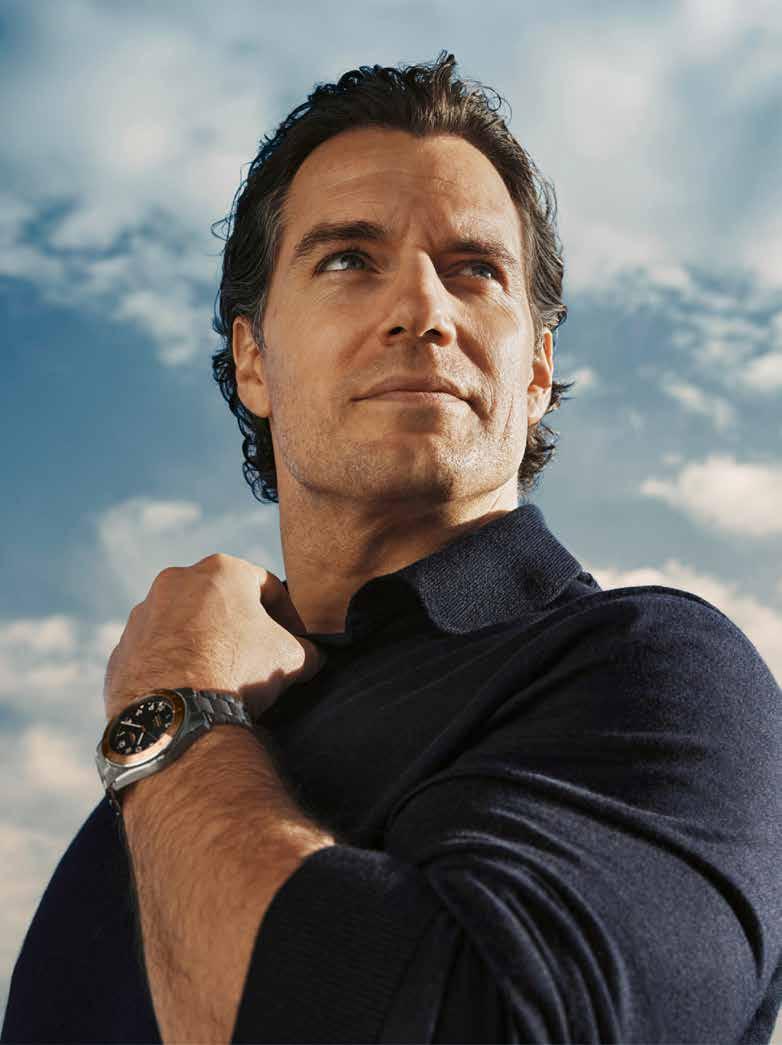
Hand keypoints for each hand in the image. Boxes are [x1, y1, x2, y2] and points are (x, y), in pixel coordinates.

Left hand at [103, 554, 326, 721]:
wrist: (176, 715)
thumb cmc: (237, 671)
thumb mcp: (292, 657)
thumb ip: (306, 649)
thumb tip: (311, 657)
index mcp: (221, 570)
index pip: (266, 585)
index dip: (288, 614)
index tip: (296, 640)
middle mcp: (175, 581)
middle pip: (221, 601)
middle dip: (241, 626)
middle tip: (257, 657)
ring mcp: (142, 614)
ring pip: (184, 624)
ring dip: (204, 644)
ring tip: (221, 678)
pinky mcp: (122, 649)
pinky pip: (156, 653)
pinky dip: (174, 666)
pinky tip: (191, 692)